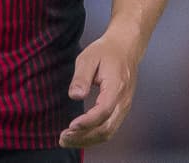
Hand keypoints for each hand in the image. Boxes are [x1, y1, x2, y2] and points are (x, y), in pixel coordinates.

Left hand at [58, 31, 140, 147]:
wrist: (125, 48)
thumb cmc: (106, 51)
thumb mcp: (89, 57)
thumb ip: (81, 77)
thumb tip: (76, 96)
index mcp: (117, 86)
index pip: (103, 111)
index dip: (87, 122)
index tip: (70, 126)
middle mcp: (124, 101)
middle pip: (106, 128)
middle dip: (84, 137)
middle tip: (63, 138)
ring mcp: (124, 107)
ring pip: (108, 132)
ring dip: (88, 140)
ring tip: (67, 140)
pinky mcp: (121, 110)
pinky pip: (109, 129)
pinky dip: (94, 136)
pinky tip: (79, 136)